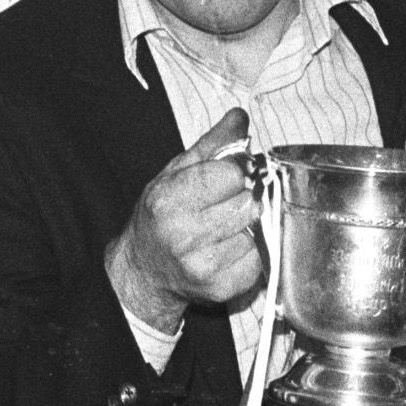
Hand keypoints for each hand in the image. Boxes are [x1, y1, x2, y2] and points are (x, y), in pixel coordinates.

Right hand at [106, 108, 262, 330]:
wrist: (144, 270)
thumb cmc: (161, 216)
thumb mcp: (175, 172)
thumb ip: (212, 144)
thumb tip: (240, 117)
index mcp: (168, 200)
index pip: (231, 174)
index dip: (237, 172)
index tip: (231, 176)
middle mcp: (183, 235)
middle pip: (249, 203)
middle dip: (247, 198)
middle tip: (231, 202)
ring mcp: (204, 266)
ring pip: (259, 230)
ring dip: (251, 225)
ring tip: (229, 226)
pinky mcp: (223, 288)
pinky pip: (261, 258)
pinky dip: (254, 251)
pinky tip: (232, 248)